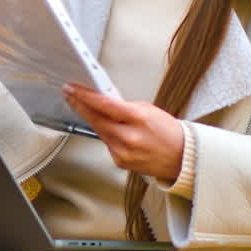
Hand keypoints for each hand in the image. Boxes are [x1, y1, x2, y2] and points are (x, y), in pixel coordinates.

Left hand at [63, 84, 184, 182]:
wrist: (181, 157)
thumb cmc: (168, 132)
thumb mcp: (148, 110)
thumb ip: (124, 106)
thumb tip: (104, 101)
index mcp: (138, 119)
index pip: (104, 105)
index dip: (85, 96)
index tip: (73, 89)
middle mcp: (129, 137)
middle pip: (95, 119)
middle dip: (80, 105)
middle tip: (69, 94)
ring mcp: (123, 152)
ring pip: (99, 131)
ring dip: (91, 118)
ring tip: (82, 106)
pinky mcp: (120, 161)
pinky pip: (106, 143)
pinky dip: (105, 134)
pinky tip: (106, 127)